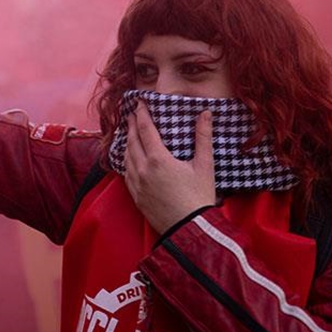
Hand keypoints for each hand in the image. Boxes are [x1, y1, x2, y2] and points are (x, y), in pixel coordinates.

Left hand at [123, 102, 216, 233]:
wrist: (189, 229)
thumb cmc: (199, 197)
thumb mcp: (205, 166)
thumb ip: (203, 137)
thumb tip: (205, 113)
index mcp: (159, 160)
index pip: (146, 130)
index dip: (142, 114)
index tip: (139, 103)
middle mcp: (143, 170)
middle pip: (132, 141)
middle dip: (132, 125)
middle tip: (133, 113)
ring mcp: (137, 184)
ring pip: (126, 157)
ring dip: (127, 141)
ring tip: (129, 131)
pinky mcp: (136, 196)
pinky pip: (126, 173)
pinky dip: (126, 160)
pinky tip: (129, 157)